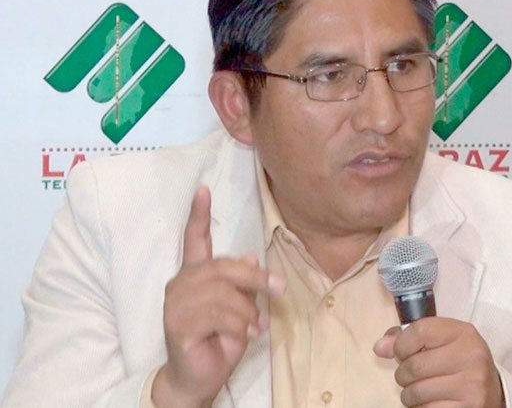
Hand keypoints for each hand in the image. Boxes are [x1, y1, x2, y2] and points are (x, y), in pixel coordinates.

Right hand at [152, 187, 285, 407]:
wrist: (199, 378)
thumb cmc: (219, 339)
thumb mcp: (239, 309)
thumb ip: (242, 284)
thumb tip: (252, 258)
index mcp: (195, 274)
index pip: (194, 239)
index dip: (199, 214)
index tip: (203, 189)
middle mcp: (181, 283)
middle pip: (222, 266)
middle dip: (254, 278)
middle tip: (279, 289)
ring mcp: (176, 303)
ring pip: (223, 292)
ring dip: (248, 309)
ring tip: (257, 325)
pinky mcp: (177, 323)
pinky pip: (218, 314)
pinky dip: (240, 323)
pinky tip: (249, 334)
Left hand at [373, 317, 503, 407]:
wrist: (492, 389)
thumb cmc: (457, 360)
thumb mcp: (439, 340)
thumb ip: (407, 338)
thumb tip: (380, 348)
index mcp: (463, 332)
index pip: (418, 332)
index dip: (401, 345)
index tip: (401, 353)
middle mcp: (472, 355)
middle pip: (414, 365)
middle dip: (403, 373)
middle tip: (409, 375)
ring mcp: (473, 384)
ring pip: (417, 391)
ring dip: (408, 394)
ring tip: (417, 390)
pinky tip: (429, 401)